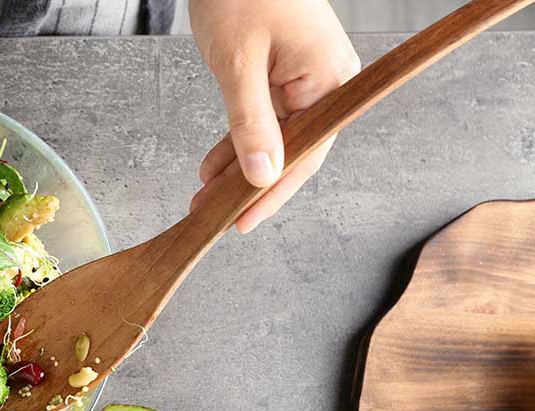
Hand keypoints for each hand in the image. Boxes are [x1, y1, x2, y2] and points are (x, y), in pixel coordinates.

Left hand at [188, 0, 359, 232]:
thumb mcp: (238, 64)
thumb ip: (250, 124)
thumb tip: (261, 177)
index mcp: (330, 80)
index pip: (304, 155)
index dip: (270, 194)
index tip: (240, 223)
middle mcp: (327, 83)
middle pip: (291, 152)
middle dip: (248, 186)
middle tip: (210, 215)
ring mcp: (308, 79)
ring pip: (275, 140)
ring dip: (238, 169)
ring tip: (204, 196)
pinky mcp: (287, 75)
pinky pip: (265, 120)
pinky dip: (238, 142)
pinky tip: (213, 167)